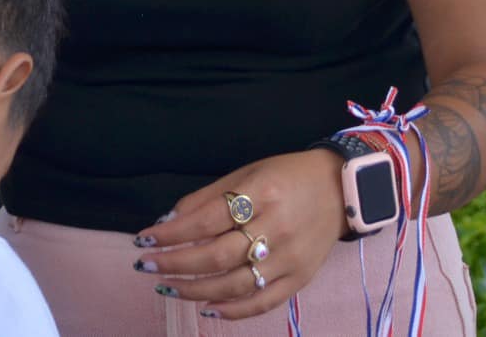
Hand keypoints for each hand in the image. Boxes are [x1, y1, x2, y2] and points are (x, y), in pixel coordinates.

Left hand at [131, 150, 344, 319]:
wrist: (341, 190)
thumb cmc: (286, 177)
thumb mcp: (245, 174)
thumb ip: (206, 198)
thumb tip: (168, 221)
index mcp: (261, 194)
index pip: (205, 220)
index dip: (171, 233)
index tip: (144, 241)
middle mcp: (276, 228)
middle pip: (216, 255)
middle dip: (175, 263)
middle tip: (147, 266)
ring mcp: (290, 257)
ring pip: (234, 284)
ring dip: (194, 289)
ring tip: (168, 286)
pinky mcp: (299, 279)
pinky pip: (262, 302)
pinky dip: (232, 311)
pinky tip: (206, 309)